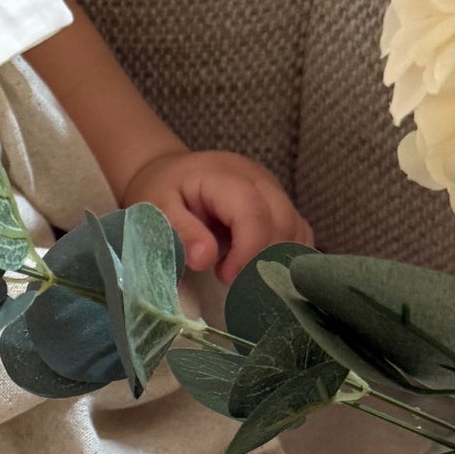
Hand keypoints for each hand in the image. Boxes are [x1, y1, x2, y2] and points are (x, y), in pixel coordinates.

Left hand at [120, 145, 312, 286]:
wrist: (170, 173)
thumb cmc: (162, 192)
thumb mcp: (157, 210)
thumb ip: (181, 231)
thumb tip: (205, 259)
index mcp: (223, 175)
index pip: (253, 212)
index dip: (247, 251)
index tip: (226, 277)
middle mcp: (256, 177)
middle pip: (282, 220)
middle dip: (263, 259)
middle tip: (233, 280)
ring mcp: (272, 188)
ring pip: (296, 227)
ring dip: (276, 259)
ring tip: (242, 273)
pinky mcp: (279, 202)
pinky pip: (298, 230)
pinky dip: (285, 254)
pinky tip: (258, 267)